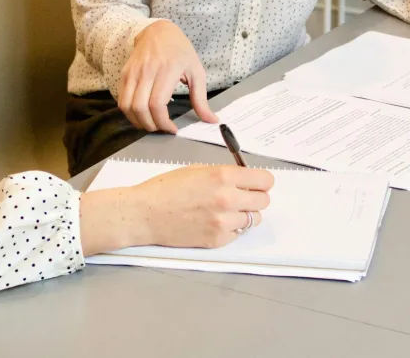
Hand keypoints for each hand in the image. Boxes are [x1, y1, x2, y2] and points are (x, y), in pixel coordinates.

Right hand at [79, 165, 273, 254]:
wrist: (144, 214)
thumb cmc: (165, 189)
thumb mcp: (197, 170)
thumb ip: (224, 174)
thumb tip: (245, 179)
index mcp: (223, 176)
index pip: (265, 180)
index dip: (261, 181)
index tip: (256, 183)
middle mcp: (228, 199)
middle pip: (264, 201)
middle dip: (254, 197)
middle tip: (241, 197)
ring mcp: (223, 222)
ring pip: (253, 219)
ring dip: (243, 214)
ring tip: (223, 211)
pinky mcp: (217, 240)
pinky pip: (237, 234)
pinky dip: (231, 229)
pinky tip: (213, 222)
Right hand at [118, 20, 217, 132]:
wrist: (158, 31)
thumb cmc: (180, 51)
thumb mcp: (196, 71)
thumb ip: (201, 99)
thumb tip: (211, 120)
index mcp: (167, 70)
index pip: (157, 104)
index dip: (163, 122)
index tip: (172, 129)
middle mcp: (147, 71)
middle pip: (140, 108)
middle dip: (150, 125)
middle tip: (161, 129)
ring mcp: (133, 72)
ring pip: (127, 106)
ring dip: (138, 121)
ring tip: (151, 124)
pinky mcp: (124, 74)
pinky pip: (122, 100)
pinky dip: (130, 112)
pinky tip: (142, 114)